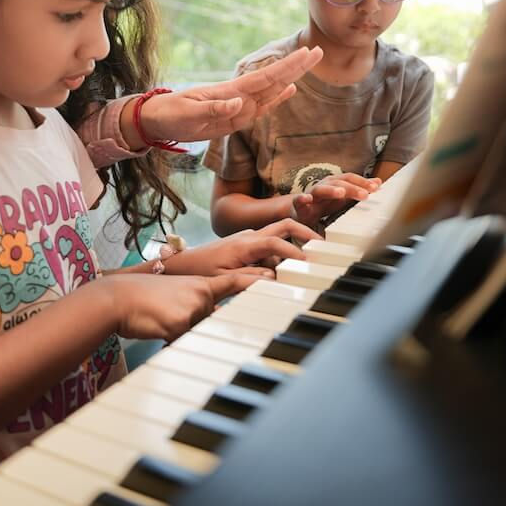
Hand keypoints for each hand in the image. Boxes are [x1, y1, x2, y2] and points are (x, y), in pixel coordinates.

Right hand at [104, 273, 255, 341]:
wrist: (120, 297)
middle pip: (213, 320)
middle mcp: (202, 294)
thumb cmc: (144, 297)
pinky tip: (156, 327)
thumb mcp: (177, 294)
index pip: (235, 282)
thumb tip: (210, 316)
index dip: (256, 281)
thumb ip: (197, 303)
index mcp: (202, 283)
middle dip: (196, 325)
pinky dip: (170, 341)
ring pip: (198, 333)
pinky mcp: (182, 324)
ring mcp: (193, 308)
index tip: (274, 279)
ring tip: (160, 318)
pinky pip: (183, 343)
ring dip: (181, 332)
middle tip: (176, 313)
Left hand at [136, 46, 322, 145]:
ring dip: (292, 78)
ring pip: (272, 91)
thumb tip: (240, 102)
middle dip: (296, 66)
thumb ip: (214, 109)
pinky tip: (289, 91)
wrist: (156, 120)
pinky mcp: (235, 118)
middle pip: (274, 79)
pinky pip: (261, 107)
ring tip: (309, 63)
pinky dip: (277, 99)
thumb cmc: (170, 114)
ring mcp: (238, 106)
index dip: (288, 66)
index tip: (307, 53)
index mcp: (230, 91)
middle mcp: (239, 96)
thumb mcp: (188, 113)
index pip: (266, 77)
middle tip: (318, 51)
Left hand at [168, 219, 321, 275]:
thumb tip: (275, 276)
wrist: (182, 264)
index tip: (311, 262)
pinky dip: (282, 254)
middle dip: (305, 232)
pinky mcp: (247, 245)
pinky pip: (270, 246)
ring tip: (311, 260)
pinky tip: (286, 270)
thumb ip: (250, 277)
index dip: (295, 251)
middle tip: (324, 245)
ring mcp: (249, 238)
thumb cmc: (200, 271)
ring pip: (279, 236)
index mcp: (245, 243)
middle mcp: (250, 236)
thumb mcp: (225, 279)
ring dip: (295, 245)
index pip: (277, 242)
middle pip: (284, 225)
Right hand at [291, 174, 380, 228]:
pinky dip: (303, 198)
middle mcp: (324, 185)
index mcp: (335, 183)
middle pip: (339, 183)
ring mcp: (311, 193)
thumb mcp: (343, 196)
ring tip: (341, 193)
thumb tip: (378, 182)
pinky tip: (308, 199)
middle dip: (352, 188)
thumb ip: (359, 189)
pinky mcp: (299, 204)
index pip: (350, 179)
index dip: (363, 182)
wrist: (300, 211)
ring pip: (321, 189)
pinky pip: (299, 200)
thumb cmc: (323, 203)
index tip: (376, 188)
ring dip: (332, 190)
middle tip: (365, 194)